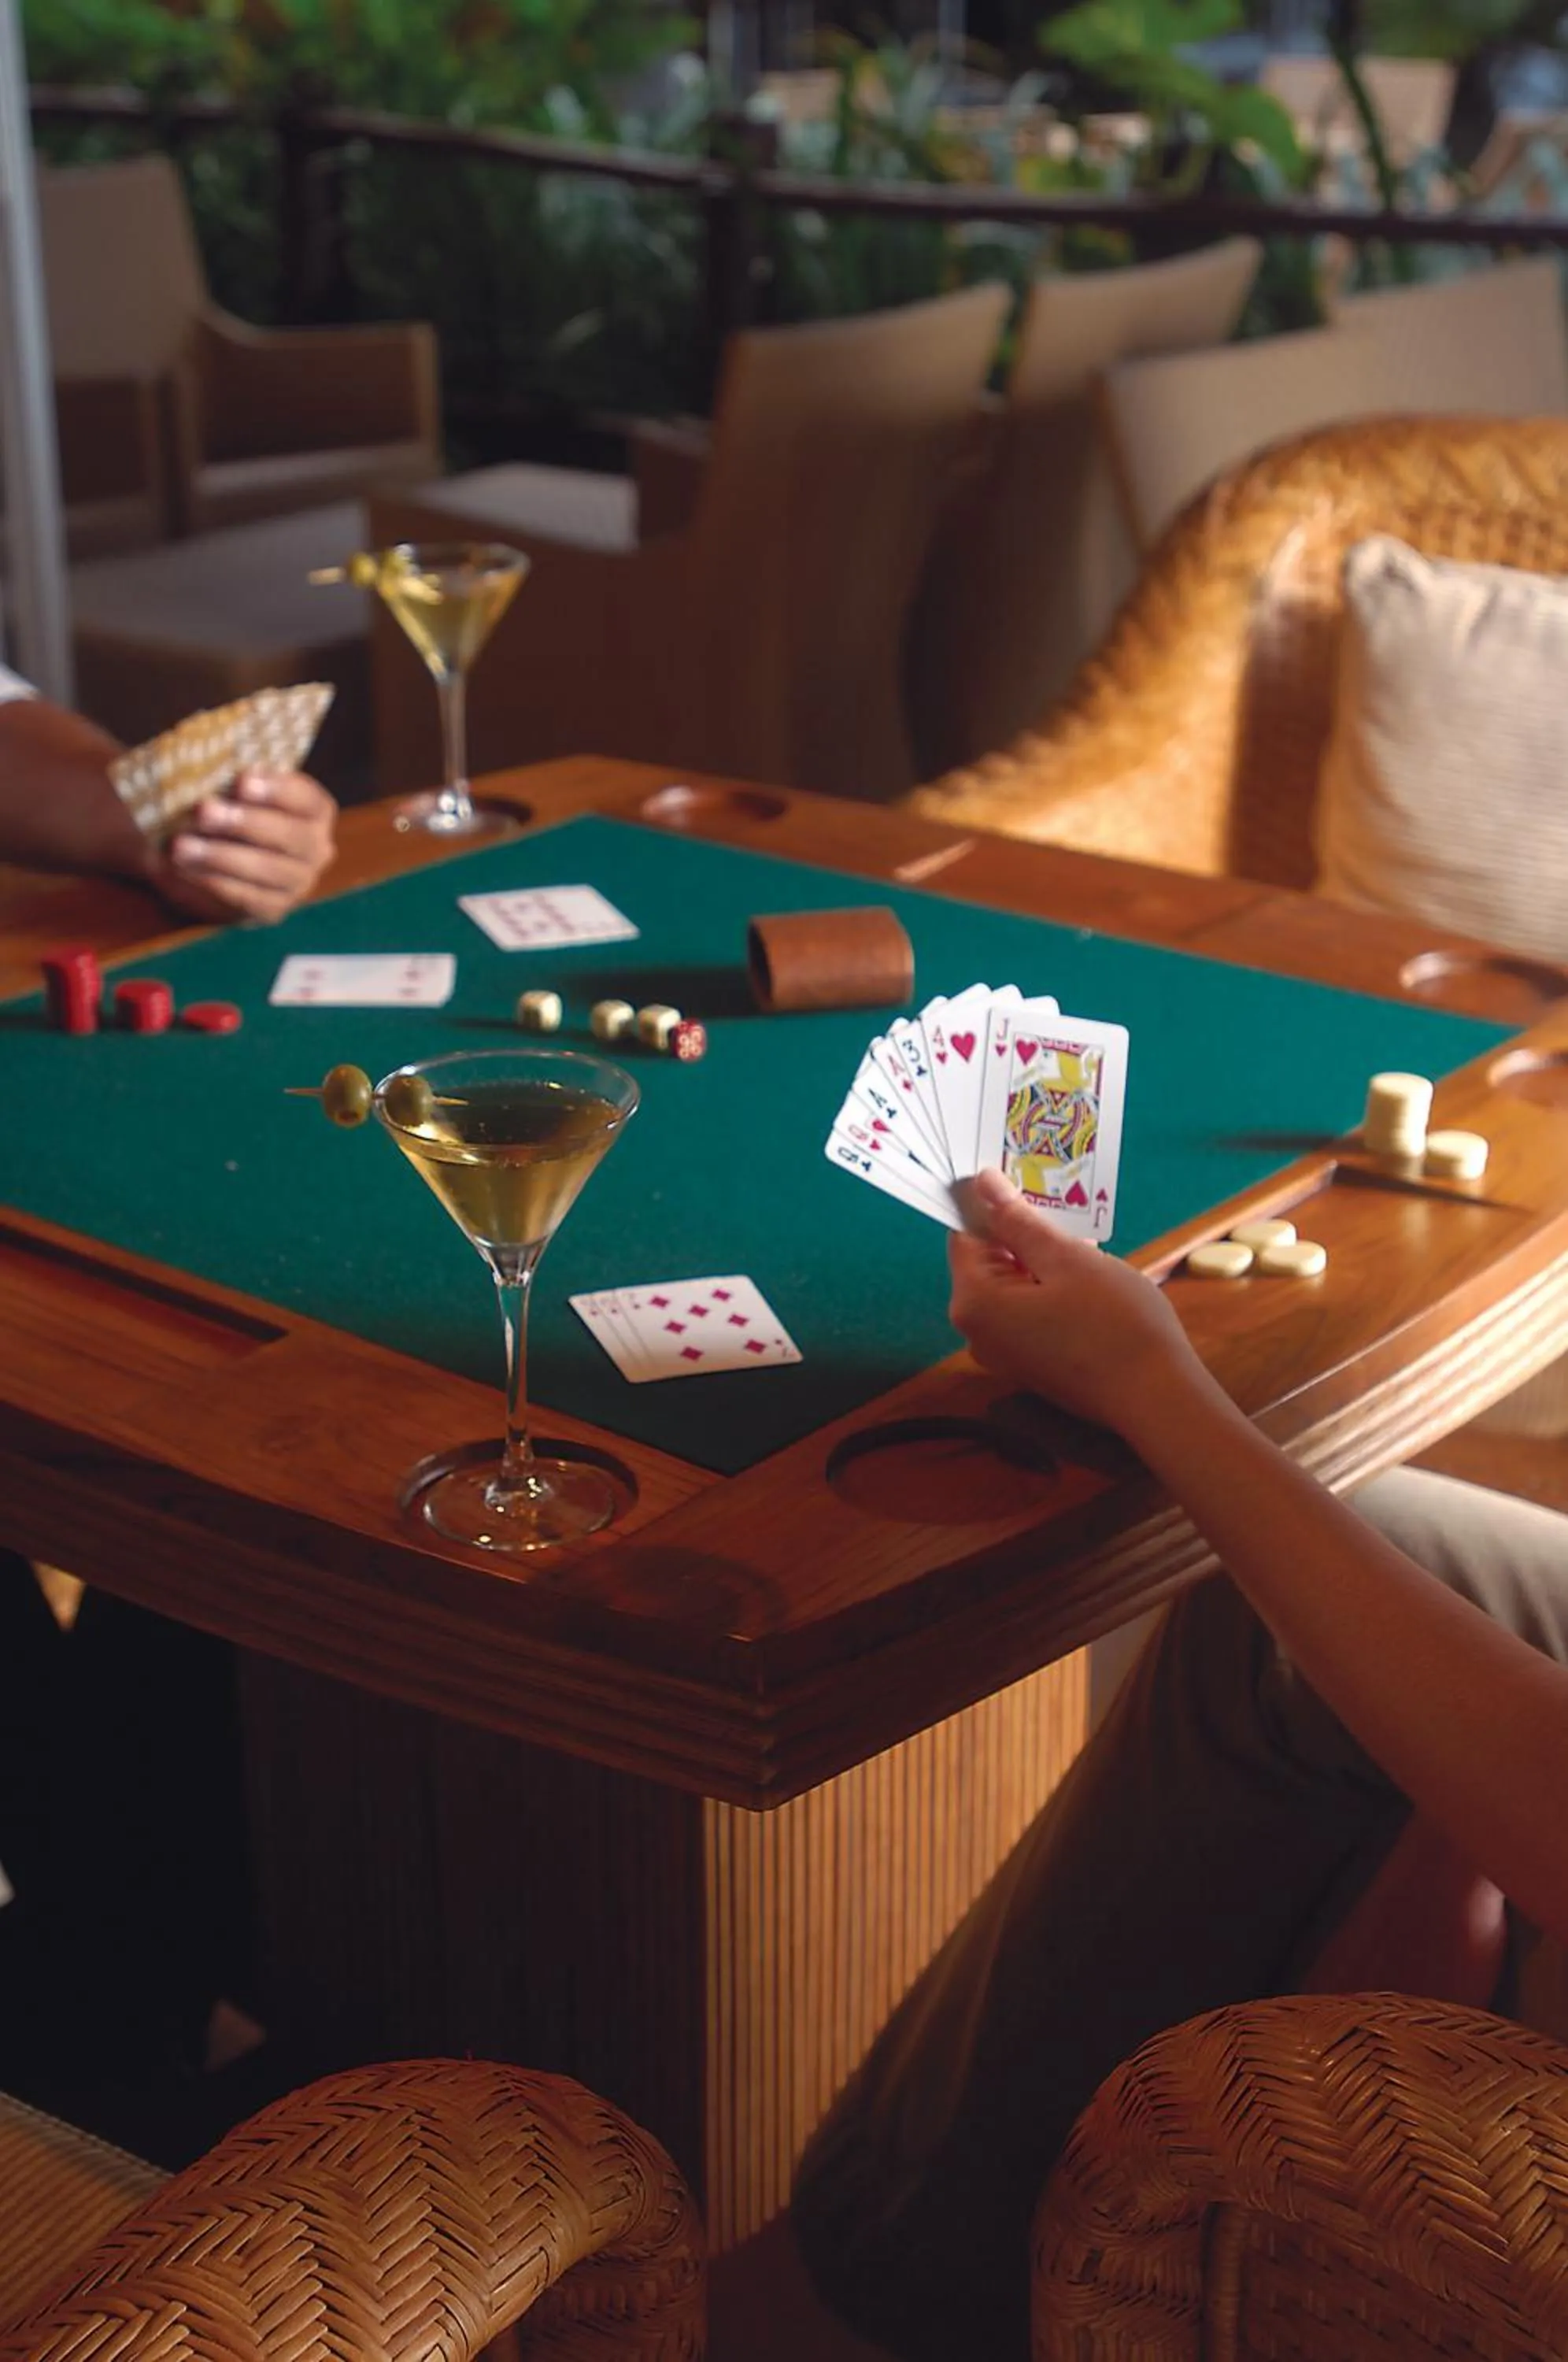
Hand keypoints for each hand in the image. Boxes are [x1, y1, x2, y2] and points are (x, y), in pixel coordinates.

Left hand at [154, 769, 337, 924]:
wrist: (221, 863)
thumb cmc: (228, 811)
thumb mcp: (232, 790)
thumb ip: (231, 781)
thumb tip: (208, 770)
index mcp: (315, 811)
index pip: (307, 799)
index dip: (277, 790)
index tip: (241, 780)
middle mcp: (317, 849)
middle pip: (292, 836)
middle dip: (245, 823)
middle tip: (204, 810)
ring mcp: (299, 883)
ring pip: (269, 870)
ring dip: (222, 856)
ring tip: (181, 845)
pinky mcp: (274, 909)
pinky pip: (248, 898)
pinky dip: (214, 882)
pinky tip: (184, 870)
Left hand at [948, 1168, 1203, 1443]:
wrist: (1157, 1400)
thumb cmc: (1115, 1323)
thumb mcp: (1067, 1260)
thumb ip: (1019, 1221)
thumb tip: (982, 1182)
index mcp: (975, 1302)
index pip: (965, 1234)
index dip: (992, 1202)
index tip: (1023, 1177)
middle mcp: (977, 1332)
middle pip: (988, 1261)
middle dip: (1022, 1232)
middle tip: (1065, 1206)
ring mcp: (1003, 1354)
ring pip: (1013, 1286)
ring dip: (1043, 1260)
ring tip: (1085, 1241)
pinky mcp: (1031, 1366)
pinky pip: (1029, 1313)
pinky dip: (1050, 1290)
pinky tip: (1088, 1279)